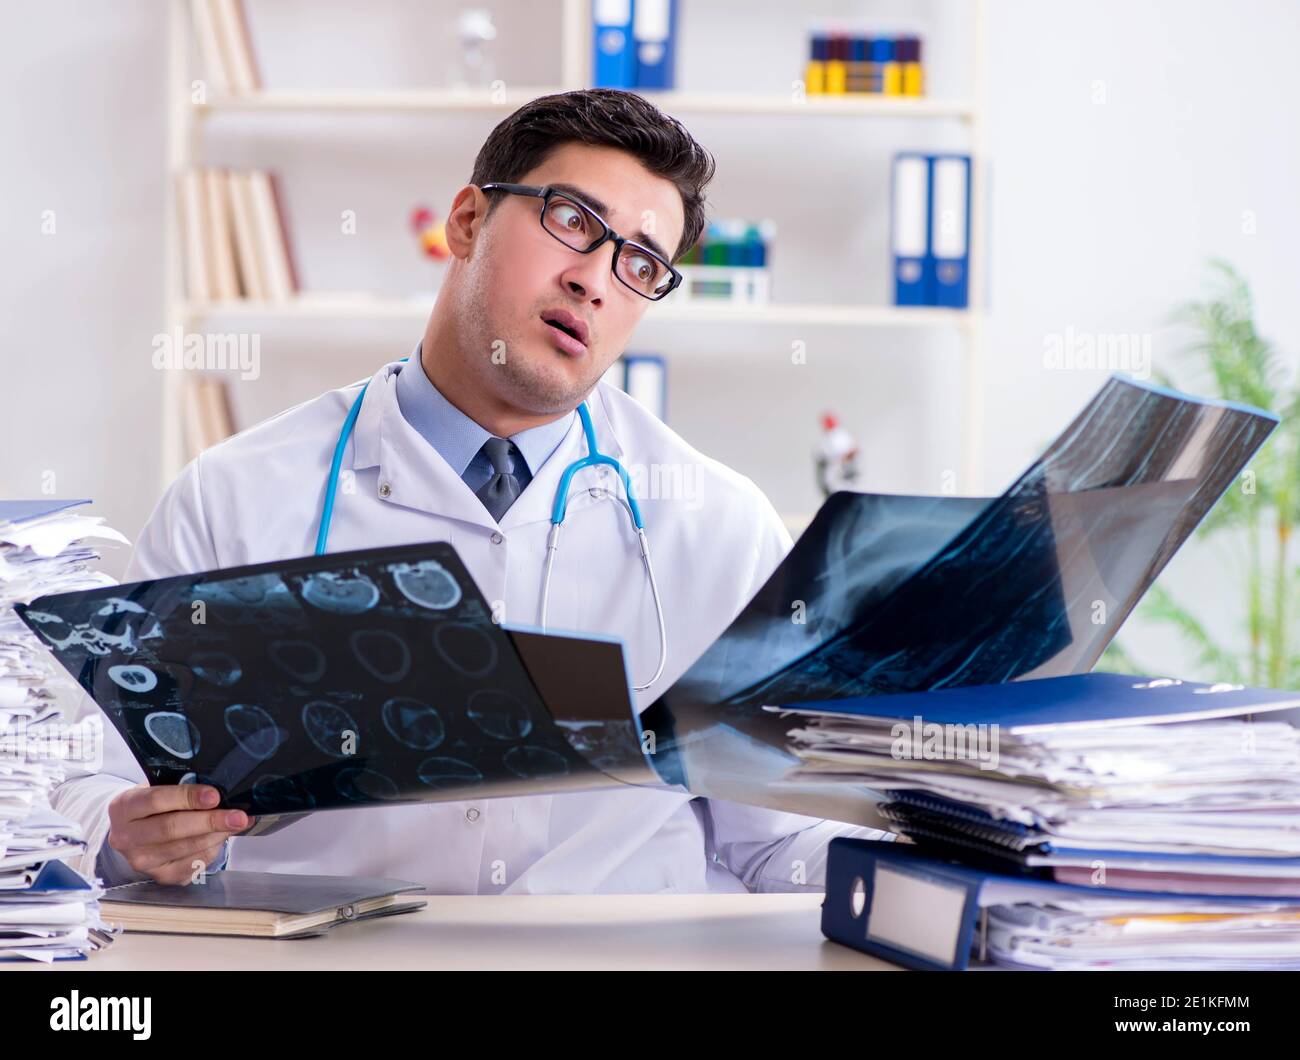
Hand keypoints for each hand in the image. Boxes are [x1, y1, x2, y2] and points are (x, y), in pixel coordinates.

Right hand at [105, 784, 253, 885]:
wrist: (135, 831)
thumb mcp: (156, 788)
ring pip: (185, 848)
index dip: (188, 798)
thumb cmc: (152, 805)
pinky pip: (192, 864)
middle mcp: (127, 837)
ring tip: (236, 824)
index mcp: (124, 808)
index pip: (156, 800)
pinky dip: (212, 849)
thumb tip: (217, 793)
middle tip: (237, 816)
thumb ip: (180, 787)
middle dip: (210, 821)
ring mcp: (142, 860)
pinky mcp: (159, 876)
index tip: (214, 796)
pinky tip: (221, 837)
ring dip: (216, 835)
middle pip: (172, 829)